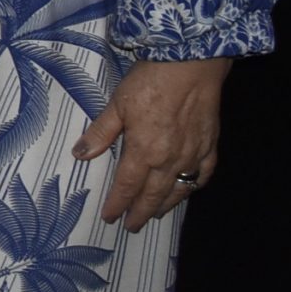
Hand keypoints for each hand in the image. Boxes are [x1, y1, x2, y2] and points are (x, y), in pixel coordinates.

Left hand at [74, 57, 228, 230]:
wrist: (192, 65)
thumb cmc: (150, 82)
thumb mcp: (117, 104)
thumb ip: (100, 133)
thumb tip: (80, 154)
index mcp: (144, 152)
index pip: (127, 186)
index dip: (118, 204)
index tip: (110, 218)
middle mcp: (170, 159)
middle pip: (154, 195)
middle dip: (141, 212)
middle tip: (132, 226)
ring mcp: (193, 154)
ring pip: (179, 189)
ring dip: (166, 204)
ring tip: (156, 214)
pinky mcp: (210, 144)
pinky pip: (203, 173)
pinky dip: (194, 184)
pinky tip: (189, 188)